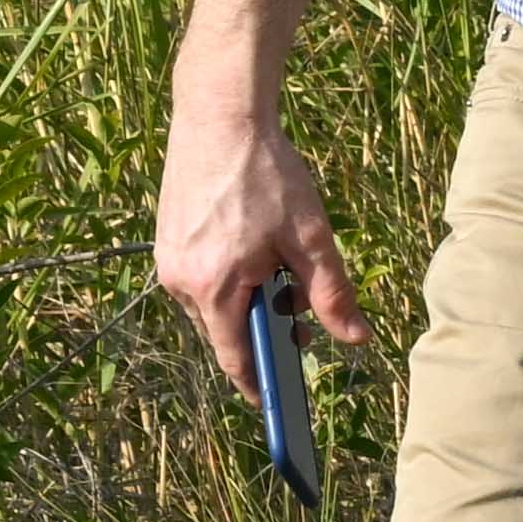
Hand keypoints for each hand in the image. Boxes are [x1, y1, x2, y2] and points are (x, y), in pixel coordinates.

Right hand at [155, 110, 355, 370]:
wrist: (218, 119)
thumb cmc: (267, 176)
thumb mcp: (310, 237)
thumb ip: (332, 293)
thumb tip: (356, 340)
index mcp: (214, 288)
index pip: (233, 356)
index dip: (256, 383)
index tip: (273, 403)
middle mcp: (179, 282)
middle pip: (225, 330)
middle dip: (263, 328)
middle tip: (303, 307)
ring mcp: (168, 262)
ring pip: (213, 304)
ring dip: (248, 299)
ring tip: (282, 265)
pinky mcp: (166, 243)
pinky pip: (200, 279)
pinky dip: (230, 278)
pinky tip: (255, 247)